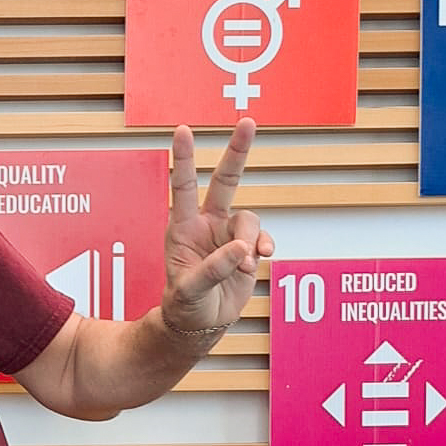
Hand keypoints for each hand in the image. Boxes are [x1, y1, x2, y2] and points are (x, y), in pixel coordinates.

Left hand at [158, 119, 272, 339]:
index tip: (183, 130)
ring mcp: (228, 235)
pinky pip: (261, 237)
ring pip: (249, 219)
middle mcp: (207, 225)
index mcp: (182, 228)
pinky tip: (257, 261)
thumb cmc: (185, 305)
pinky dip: (263, 246)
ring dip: (251, 239)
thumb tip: (243, 249)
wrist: (201, 323)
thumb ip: (215, 268)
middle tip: (247, 122)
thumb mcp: (190, 289)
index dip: (186, 158)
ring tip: (245, 264)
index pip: (183, 186)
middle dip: (237, 152)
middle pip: (225, 181)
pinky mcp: (247, 249)